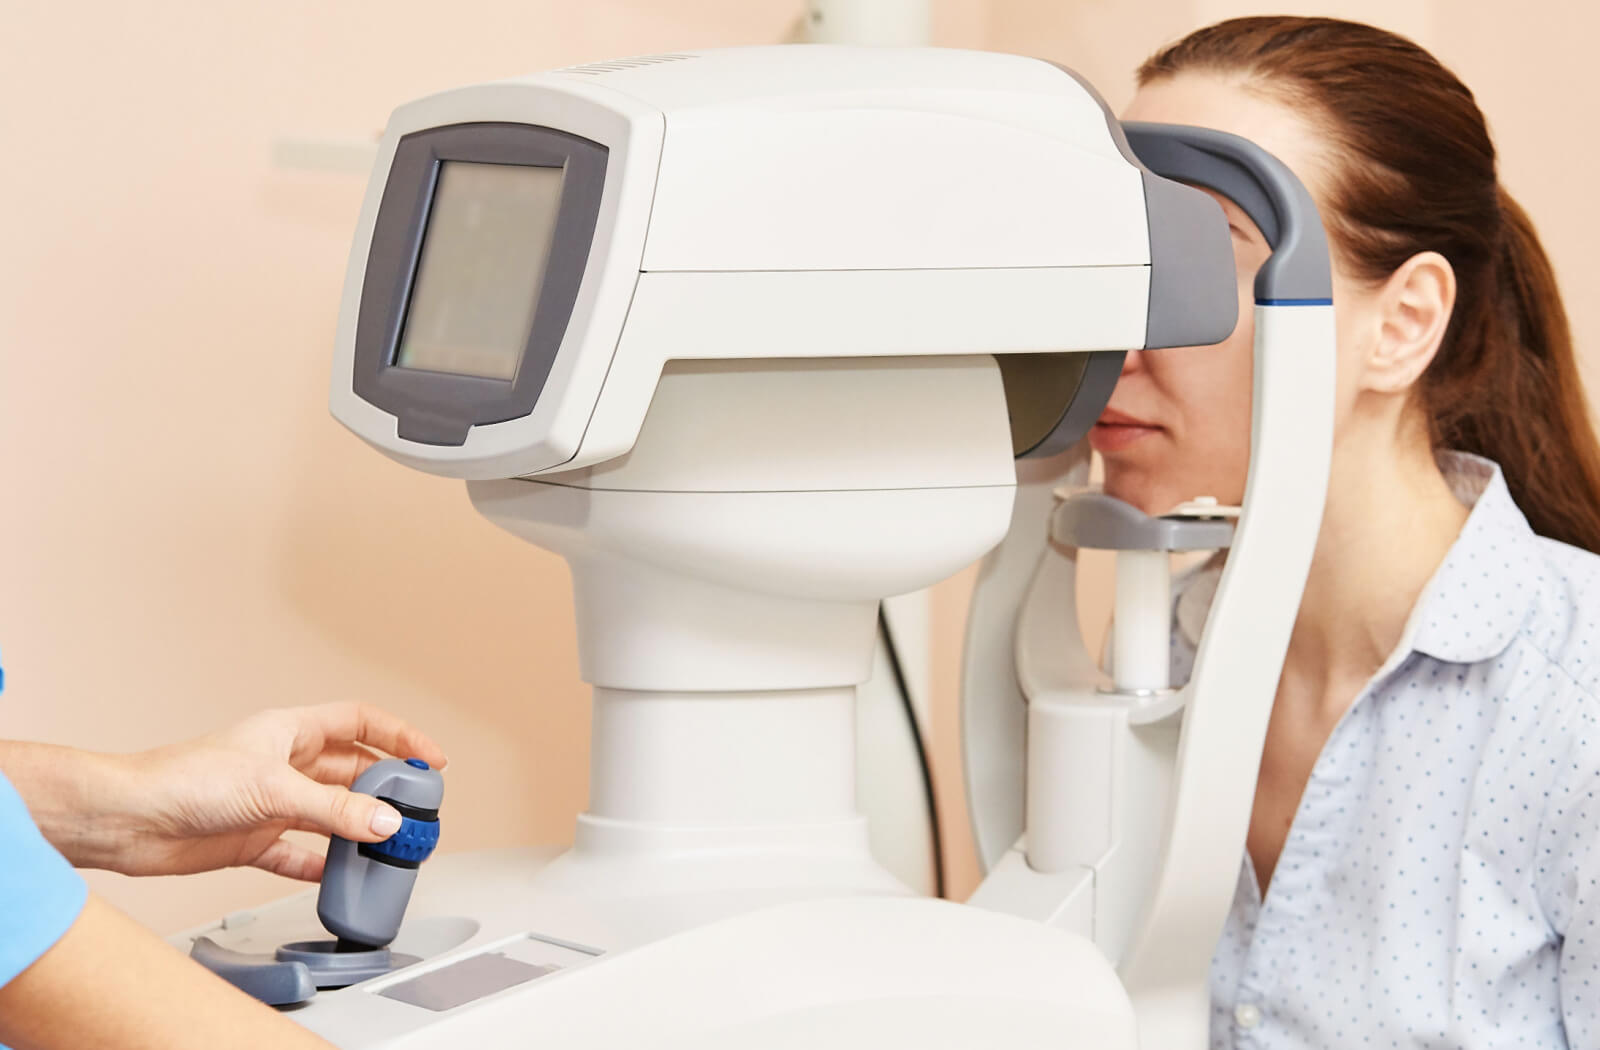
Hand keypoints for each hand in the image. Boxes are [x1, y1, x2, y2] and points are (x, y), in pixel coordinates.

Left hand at [16, 703, 447, 881]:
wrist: (129, 820)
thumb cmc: (185, 780)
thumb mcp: (274, 789)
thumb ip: (334, 810)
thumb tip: (385, 823)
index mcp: (290, 731)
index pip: (360, 722)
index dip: (400, 736)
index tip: (430, 760)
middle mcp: (284, 763)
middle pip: (352, 771)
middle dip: (386, 790)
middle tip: (417, 813)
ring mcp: (271, 802)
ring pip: (331, 813)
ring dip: (359, 829)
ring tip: (390, 848)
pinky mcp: (253, 839)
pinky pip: (300, 853)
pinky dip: (321, 864)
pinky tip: (340, 875)